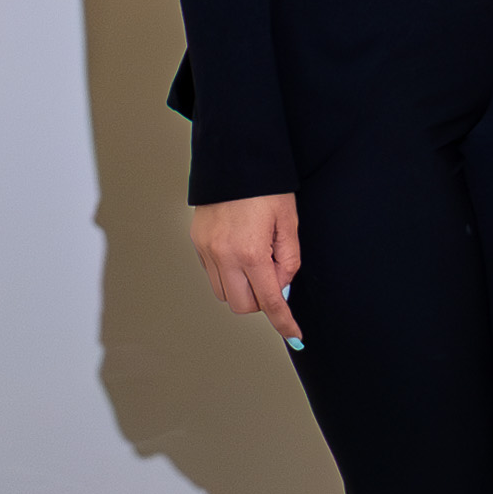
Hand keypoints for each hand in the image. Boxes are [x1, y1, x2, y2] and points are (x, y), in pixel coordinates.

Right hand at [192, 191, 299, 341]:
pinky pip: (212, 274)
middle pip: (243, 306)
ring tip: (254, 260)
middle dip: (260, 300)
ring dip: (242, 288)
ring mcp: (206, 250)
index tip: (295, 336)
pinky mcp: (197, 242)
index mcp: (250, 252)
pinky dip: (227, 273)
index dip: (284, 322)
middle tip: (272, 274)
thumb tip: (281, 288)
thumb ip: (288, 261)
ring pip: (224, 293)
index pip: (270, 301)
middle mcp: (223, 255)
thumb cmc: (266, 186)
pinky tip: (239, 252)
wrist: (235, 156)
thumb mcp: (288, 223)